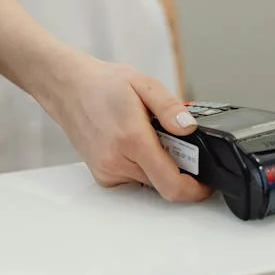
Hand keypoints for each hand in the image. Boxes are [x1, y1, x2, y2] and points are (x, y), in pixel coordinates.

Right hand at [49, 53, 211, 202]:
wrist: (68, 89)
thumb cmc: (103, 85)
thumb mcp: (144, 84)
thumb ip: (170, 108)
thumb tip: (190, 128)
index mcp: (132, 140)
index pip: (170, 183)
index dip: (194, 189)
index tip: (206, 184)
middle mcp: (117, 162)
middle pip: (162, 182)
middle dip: (177, 166)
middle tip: (175, 139)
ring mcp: (107, 172)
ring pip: (149, 181)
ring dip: (158, 164)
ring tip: (149, 134)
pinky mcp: (102, 176)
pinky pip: (134, 178)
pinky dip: (142, 164)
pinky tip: (134, 142)